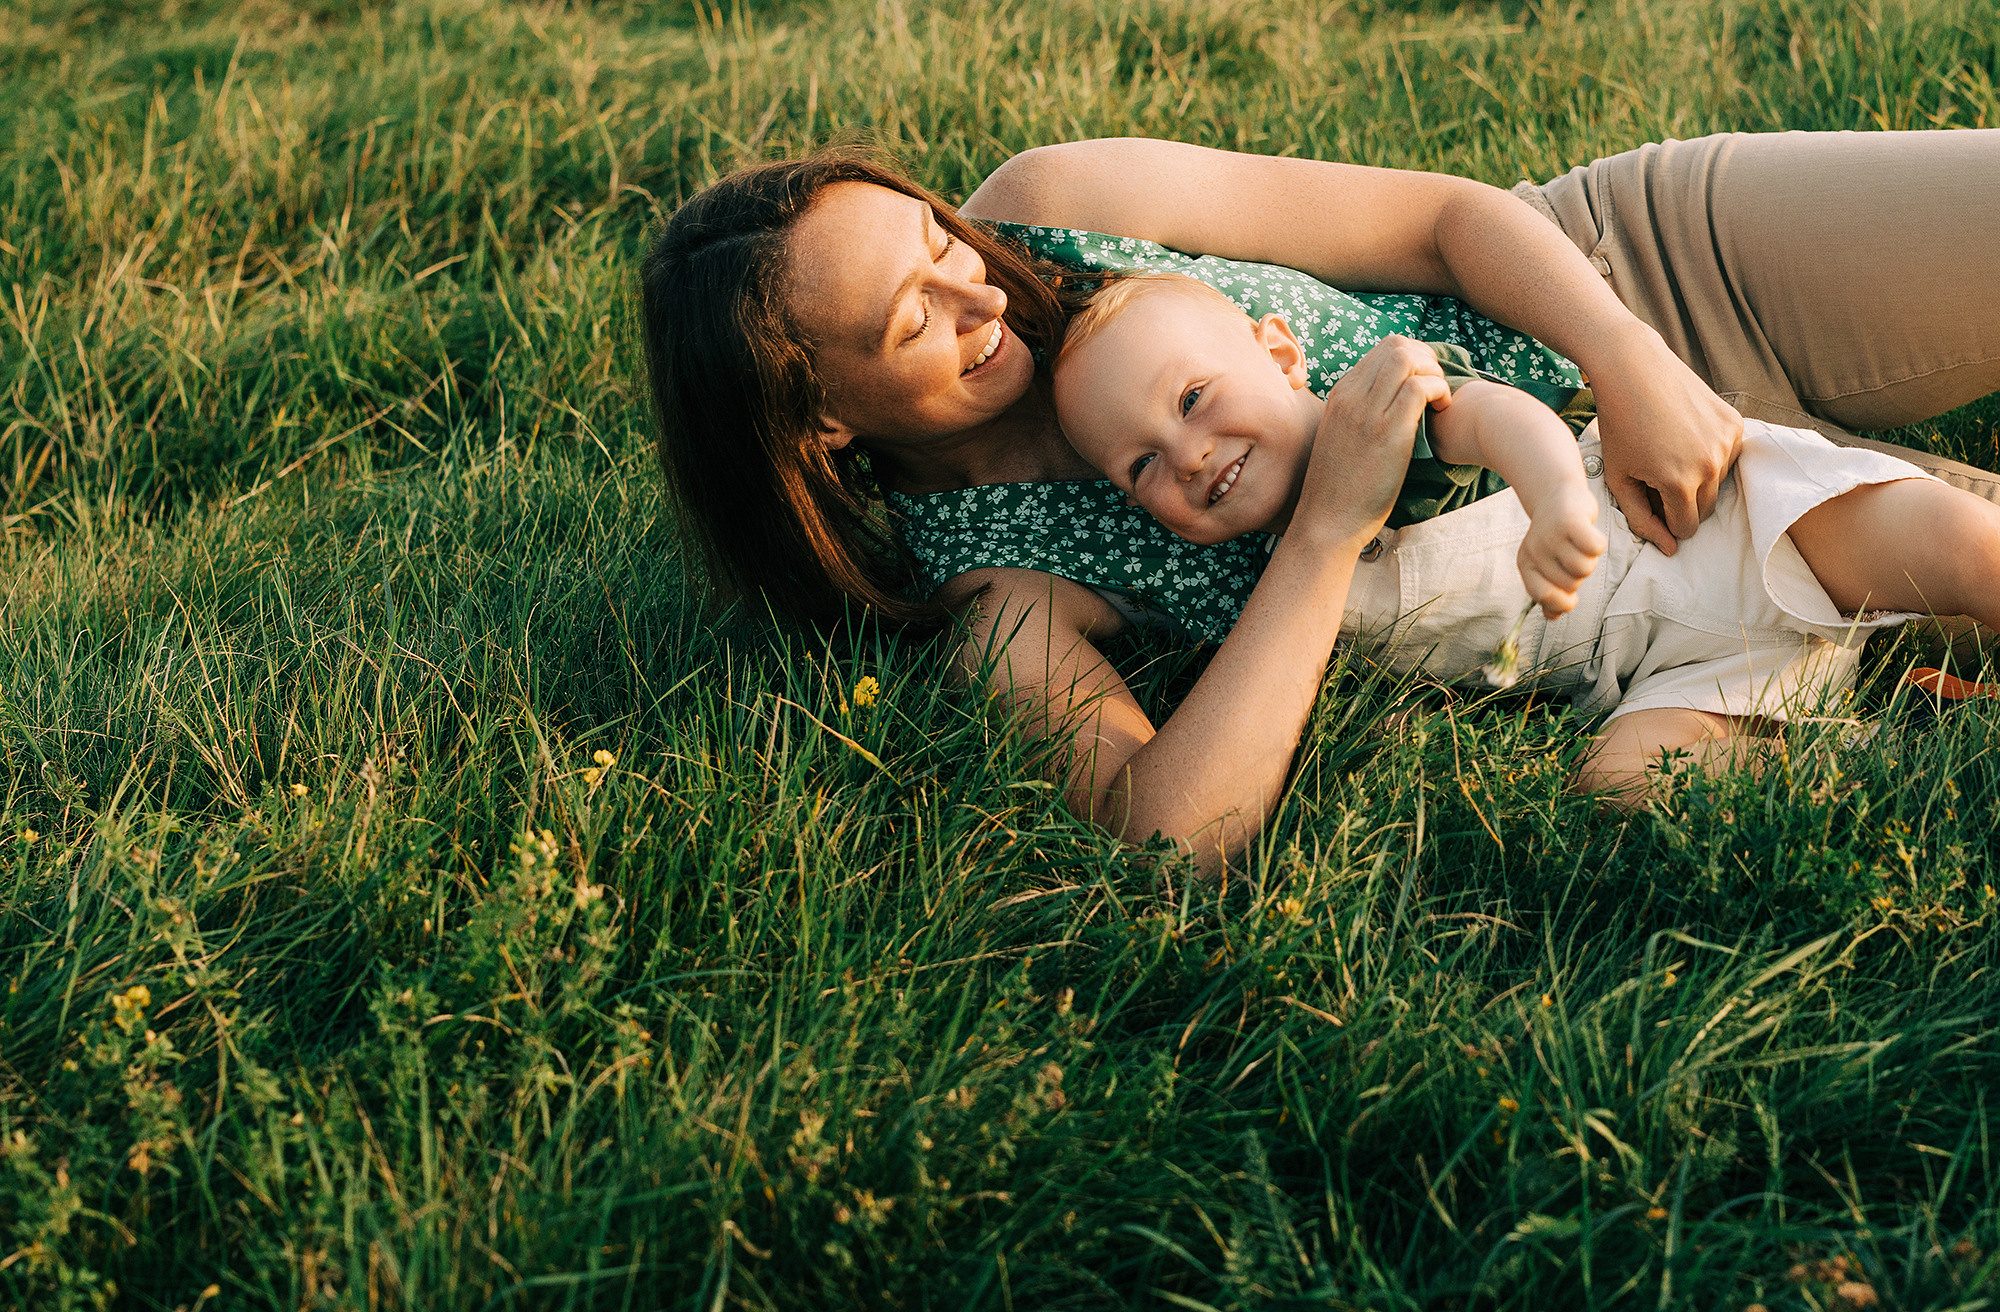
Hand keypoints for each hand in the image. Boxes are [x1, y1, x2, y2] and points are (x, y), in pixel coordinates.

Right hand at [1293, 336, 1450, 546]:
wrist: (1327, 520)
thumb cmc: (1338, 489)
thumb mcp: (1341, 439)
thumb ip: (1360, 415)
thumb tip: (1389, 404)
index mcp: (1341, 395)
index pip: (1381, 350)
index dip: (1413, 359)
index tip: (1424, 383)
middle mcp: (1352, 396)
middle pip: (1396, 345)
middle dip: (1426, 359)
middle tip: (1436, 388)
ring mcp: (1368, 412)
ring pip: (1407, 358)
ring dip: (1433, 372)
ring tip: (1439, 399)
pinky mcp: (1387, 432)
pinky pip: (1420, 387)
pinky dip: (1439, 391)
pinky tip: (1441, 412)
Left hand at [1517, 485, 1606, 619]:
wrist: (1558, 493)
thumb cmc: (1556, 535)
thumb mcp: (1547, 563)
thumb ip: (1549, 591)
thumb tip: (1553, 617)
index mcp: (1526, 563)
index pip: (1543, 596)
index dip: (1561, 602)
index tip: (1571, 597)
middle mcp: (1535, 550)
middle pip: (1571, 584)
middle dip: (1579, 574)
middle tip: (1573, 553)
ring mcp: (1551, 535)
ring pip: (1584, 568)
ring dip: (1590, 559)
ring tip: (1579, 543)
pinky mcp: (1570, 521)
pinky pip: (1595, 548)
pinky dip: (1598, 543)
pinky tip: (1589, 533)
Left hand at [1589, 329, 1742, 555]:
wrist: (1634, 370)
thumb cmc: (1618, 426)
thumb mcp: (1618, 478)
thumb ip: (1641, 518)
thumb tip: (1669, 550)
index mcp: (1679, 482)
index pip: (1685, 528)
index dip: (1667, 522)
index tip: (1652, 504)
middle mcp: (1710, 464)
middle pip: (1704, 510)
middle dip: (1682, 503)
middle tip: (1656, 479)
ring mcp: (1727, 441)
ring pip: (1719, 484)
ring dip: (1697, 480)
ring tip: (1668, 455)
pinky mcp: (1736, 423)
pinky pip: (1729, 456)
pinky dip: (1710, 455)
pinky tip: (1685, 437)